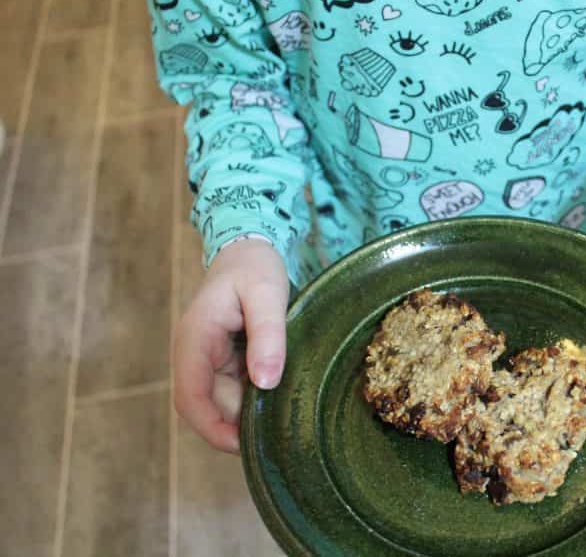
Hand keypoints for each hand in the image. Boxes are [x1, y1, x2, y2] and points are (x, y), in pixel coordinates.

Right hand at [174, 239, 289, 452]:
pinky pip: (233, 391)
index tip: (242, 446)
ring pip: (222, 403)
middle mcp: (193, 354)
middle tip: (280, 434)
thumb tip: (266, 383)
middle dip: (237, 425)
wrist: (247, 248)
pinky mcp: (221, 362)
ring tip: (285, 417)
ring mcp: (206, 360)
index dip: (212, 429)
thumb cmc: (255, 267)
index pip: (190, 398)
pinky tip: (280, 401)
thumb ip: (268, 336)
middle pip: (208, 407)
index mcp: (195, 339)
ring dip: (247, 413)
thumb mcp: (267, 294)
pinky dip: (253, 400)